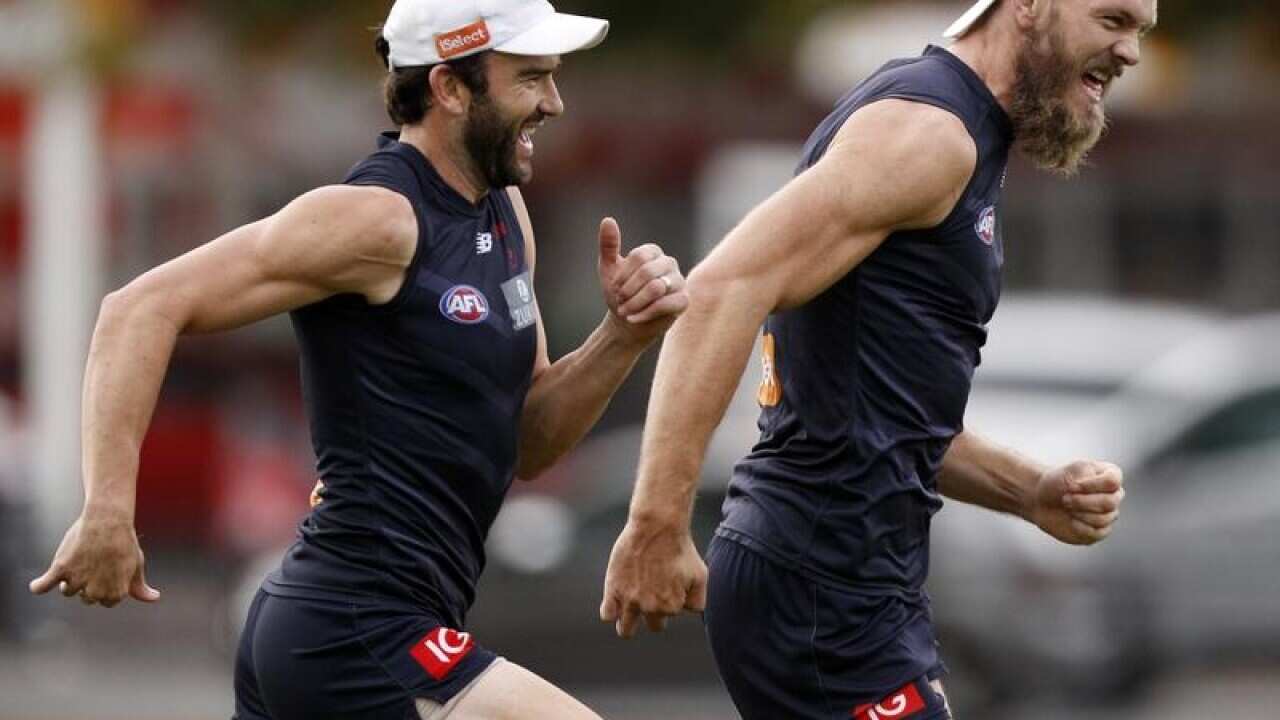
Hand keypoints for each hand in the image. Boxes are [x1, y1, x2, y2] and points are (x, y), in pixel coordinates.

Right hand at [29, 510, 159, 607]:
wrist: (109, 519)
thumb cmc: (124, 543)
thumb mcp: (136, 565)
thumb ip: (140, 587)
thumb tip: (154, 598)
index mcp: (115, 593)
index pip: (106, 602)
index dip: (106, 586)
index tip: (109, 570)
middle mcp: (95, 590)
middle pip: (86, 599)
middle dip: (89, 584)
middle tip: (95, 562)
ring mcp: (77, 580)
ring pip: (67, 591)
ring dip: (70, 580)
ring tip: (81, 559)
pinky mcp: (61, 568)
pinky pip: (43, 585)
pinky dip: (39, 586)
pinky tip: (38, 585)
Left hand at [596, 217, 688, 345]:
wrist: (627, 322)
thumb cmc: (619, 294)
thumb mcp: (609, 269)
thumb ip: (609, 245)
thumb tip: (608, 220)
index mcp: (653, 252)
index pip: (639, 256)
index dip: (623, 275)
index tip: (614, 287)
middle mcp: (669, 263)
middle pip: (648, 272)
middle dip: (628, 290)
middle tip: (619, 301)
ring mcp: (679, 281)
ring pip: (656, 288)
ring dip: (634, 303)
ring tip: (624, 311)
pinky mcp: (683, 300)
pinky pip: (665, 304)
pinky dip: (645, 313)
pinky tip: (633, 319)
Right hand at [600, 519, 706, 637]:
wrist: (657, 526)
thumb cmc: (680, 549)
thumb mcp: (700, 576)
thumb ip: (696, 601)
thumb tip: (686, 612)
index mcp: (671, 607)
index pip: (671, 616)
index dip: (671, 600)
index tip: (669, 583)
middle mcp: (650, 608)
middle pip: (653, 626)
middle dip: (654, 613)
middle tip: (652, 590)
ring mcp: (630, 600)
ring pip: (625, 630)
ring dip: (629, 623)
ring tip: (630, 608)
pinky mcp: (613, 590)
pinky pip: (607, 615)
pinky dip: (611, 611)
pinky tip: (616, 600)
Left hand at [1030, 460, 1124, 545]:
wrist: (1042, 499)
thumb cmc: (1058, 482)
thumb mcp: (1071, 470)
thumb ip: (1089, 476)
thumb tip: (1101, 494)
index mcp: (1111, 475)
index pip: (1113, 481)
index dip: (1090, 485)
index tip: (1072, 486)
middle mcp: (1114, 495)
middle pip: (1110, 502)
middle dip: (1082, 501)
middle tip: (1065, 499)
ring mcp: (1109, 514)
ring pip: (1104, 518)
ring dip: (1080, 513)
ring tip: (1066, 507)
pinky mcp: (1100, 531)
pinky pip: (1098, 532)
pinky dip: (1080, 526)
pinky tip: (1071, 520)